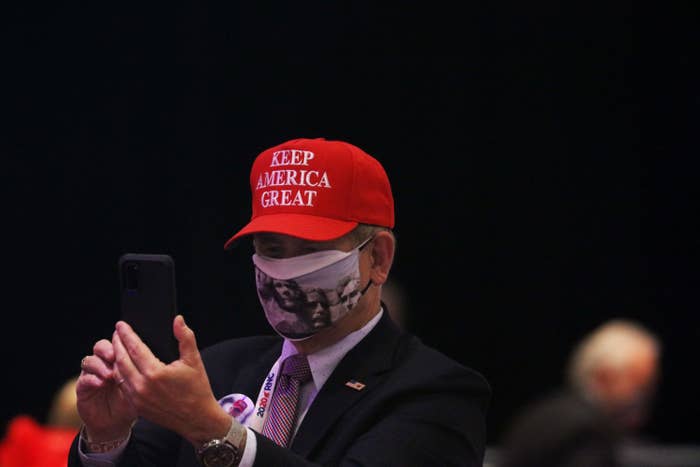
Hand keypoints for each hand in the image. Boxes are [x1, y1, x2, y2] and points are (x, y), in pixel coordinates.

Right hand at [77, 338, 137, 442]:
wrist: (115, 424)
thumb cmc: (130, 403)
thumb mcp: (140, 388)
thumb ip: (144, 374)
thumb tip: (158, 362)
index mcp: (118, 361)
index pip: (117, 345)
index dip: (120, 342)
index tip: (128, 343)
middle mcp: (103, 364)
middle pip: (100, 347)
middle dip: (107, 349)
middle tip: (113, 355)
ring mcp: (92, 375)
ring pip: (89, 361)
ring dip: (99, 365)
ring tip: (109, 374)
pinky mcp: (83, 389)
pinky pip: (84, 380)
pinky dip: (91, 379)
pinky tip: (101, 383)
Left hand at [113, 315, 231, 445]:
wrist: (197, 419)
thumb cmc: (197, 390)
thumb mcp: (194, 360)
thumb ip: (185, 337)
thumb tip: (178, 320)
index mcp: (155, 373)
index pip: (134, 348)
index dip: (126, 334)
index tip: (121, 325)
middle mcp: (142, 386)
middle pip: (121, 359)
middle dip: (117, 344)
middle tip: (117, 333)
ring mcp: (137, 398)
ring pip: (119, 374)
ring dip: (115, 359)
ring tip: (117, 347)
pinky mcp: (137, 407)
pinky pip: (123, 386)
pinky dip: (120, 374)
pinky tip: (122, 367)